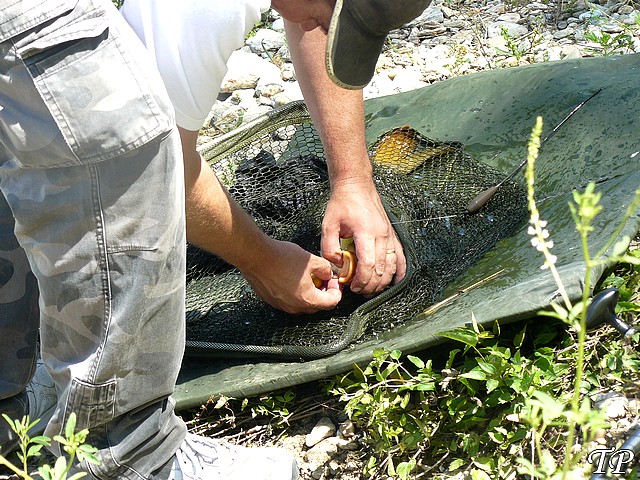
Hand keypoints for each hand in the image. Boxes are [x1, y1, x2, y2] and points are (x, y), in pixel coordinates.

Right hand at [239, 238, 342, 313]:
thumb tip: (328, 274)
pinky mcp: (271, 300)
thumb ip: (326, 269)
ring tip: (308, 276)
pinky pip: (289, 300)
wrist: (255, 255)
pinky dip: (295, 292)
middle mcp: (294, 307)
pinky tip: (293, 277)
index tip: (333, 280)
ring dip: (309, 292)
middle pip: (317, 306)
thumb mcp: (312, 260)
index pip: (331, 303)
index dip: (336, 290)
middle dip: (323, 292)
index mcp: (307, 299)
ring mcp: (281, 305)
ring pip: (302, 303)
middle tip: (323, 277)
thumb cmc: (280, 257)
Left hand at [321, 180, 405, 295]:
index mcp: (365, 232)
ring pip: (392, 266)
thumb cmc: (342, 204)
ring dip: (383, 282)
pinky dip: (399, 271)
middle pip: (381, 269)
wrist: (357, 186)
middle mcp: (382, 235)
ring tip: (371, 289)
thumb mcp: (328, 224)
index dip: (361, 280)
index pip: (368, 264)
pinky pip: (400, 257)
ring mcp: (389, 235)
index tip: (352, 287)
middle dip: (370, 284)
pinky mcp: (392, 235)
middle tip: (359, 291)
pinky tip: (394, 281)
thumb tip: (337, 265)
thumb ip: (329, 247)